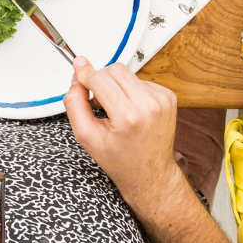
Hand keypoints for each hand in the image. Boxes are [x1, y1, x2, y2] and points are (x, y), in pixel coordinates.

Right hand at [63, 59, 183, 213]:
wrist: (150, 173)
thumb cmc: (121, 160)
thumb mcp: (87, 137)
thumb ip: (75, 104)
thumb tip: (77, 76)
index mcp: (128, 117)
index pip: (100, 78)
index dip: (85, 74)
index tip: (78, 73)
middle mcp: (149, 105)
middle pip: (115, 69)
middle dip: (101, 80)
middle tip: (98, 101)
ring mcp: (161, 100)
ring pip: (128, 73)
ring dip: (117, 86)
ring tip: (117, 109)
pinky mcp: (168, 96)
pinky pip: (142, 80)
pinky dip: (132, 91)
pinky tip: (131, 110)